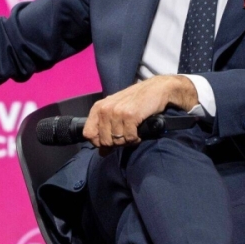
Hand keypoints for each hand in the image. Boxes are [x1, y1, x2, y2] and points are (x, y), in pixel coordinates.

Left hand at [83, 75, 197, 147]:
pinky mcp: (130, 115)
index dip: (99, 142)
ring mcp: (116, 112)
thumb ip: (106, 130)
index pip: (88, 134)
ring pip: (117, 141)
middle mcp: (104, 109)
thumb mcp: (115, 113)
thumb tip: (102, 153)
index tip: (111, 141)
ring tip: (133, 132)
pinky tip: (139, 131)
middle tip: (126, 135)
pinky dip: (136, 138)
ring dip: (127, 140)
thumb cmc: (135, 102)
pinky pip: (129, 138)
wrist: (156, 89)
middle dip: (116, 143)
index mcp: (98, 108)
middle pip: (104, 141)